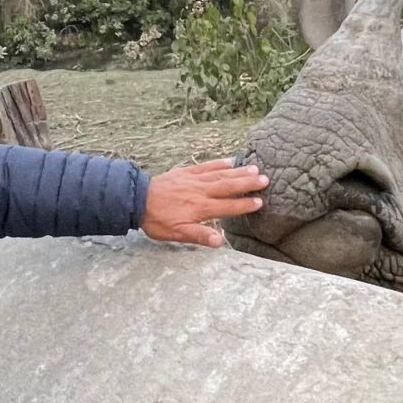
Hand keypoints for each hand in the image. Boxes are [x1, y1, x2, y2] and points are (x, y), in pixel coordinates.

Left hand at [141, 159, 266, 247]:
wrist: (136, 200)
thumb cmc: (157, 220)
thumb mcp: (176, 233)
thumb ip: (199, 236)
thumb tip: (220, 242)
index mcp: (200, 208)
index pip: (228, 207)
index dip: (244, 205)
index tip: (260, 202)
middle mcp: (200, 191)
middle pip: (228, 186)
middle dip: (247, 184)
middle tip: (265, 180)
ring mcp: (193, 180)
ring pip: (220, 174)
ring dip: (238, 171)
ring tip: (254, 168)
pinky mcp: (185, 172)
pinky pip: (205, 166)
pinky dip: (219, 163)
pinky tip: (229, 161)